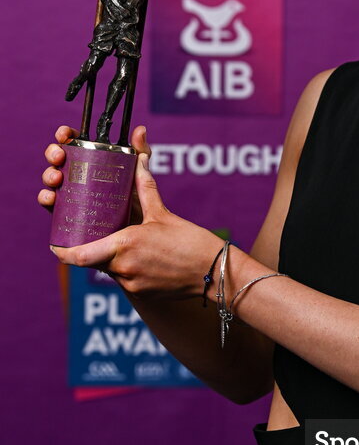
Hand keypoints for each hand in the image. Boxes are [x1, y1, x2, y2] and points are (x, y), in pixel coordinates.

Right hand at [39, 124, 150, 224]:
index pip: (73, 142)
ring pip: (51, 178)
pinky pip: (50, 204)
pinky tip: (51, 198)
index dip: (64, 135)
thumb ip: (139, 151)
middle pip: (57, 158)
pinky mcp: (67, 211)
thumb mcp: (138, 172)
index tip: (64, 135)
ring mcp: (71, 191)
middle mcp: (77, 173)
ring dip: (49, 175)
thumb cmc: (134, 196)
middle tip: (59, 157)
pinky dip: (46, 198)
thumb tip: (140, 130)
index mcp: (90, 159)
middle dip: (53, 153)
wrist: (135, 227)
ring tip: (57, 179)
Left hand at [48, 151, 224, 300]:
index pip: (77, 255)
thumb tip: (139, 151)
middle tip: (93, 234)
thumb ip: (144, 183)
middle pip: (91, 260)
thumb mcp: (162, 211)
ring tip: (125, 242)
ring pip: (108, 269)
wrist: (215, 272)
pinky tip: (143, 257)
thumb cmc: (190, 241)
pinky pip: (124, 279)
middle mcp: (122, 268)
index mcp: (123, 245)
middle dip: (90, 247)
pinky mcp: (141, 294)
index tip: (56, 243)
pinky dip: (127, 266)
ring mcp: (131, 284)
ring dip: (111, 256)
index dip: (62, 251)